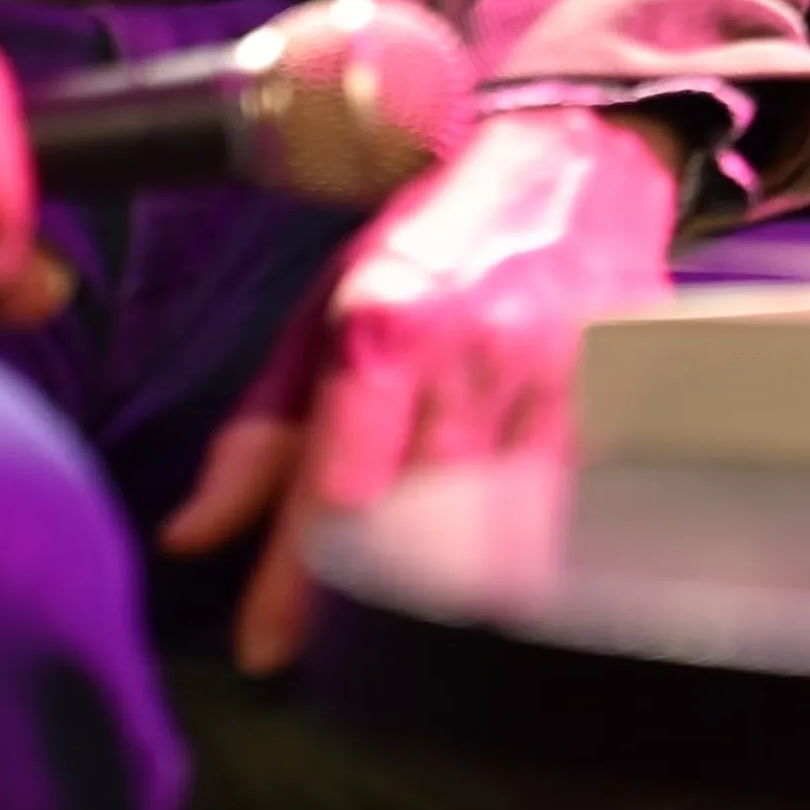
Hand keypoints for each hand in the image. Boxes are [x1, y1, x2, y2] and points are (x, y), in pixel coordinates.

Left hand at [161, 105, 679, 670]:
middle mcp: (474, 356)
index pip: (329, 490)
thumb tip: (191, 538)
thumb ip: (261, 429)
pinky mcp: (619, 393)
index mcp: (384, 327)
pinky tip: (505, 570)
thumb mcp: (324, 310)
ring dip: (454, 581)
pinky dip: (531, 547)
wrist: (578, 157)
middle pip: (414, 523)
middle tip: (345, 639)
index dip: (291, 584)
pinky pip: (566, 503)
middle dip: (373, 594)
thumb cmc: (435, 239)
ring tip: (421, 616)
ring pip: (499, 526)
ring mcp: (559, 377)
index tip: (264, 651)